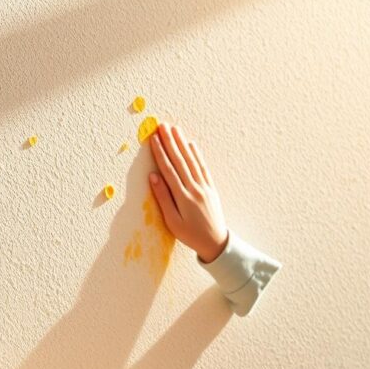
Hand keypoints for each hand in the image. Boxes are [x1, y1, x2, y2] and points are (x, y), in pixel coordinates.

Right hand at [148, 123, 228, 262]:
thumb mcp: (172, 221)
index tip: (153, 139)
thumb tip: (153, 177)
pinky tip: (191, 144)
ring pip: (191, 160)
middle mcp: (195, 188)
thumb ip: (163, 198)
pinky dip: (196, 154)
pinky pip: (203, 167)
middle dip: (170, 141)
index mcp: (183, 196)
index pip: (169, 169)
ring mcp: (204, 186)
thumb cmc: (190, 235)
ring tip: (175, 129)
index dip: (160, 152)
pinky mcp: (211, 188)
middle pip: (180, 160)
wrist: (216, 242)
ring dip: (182, 143)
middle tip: (162, 125)